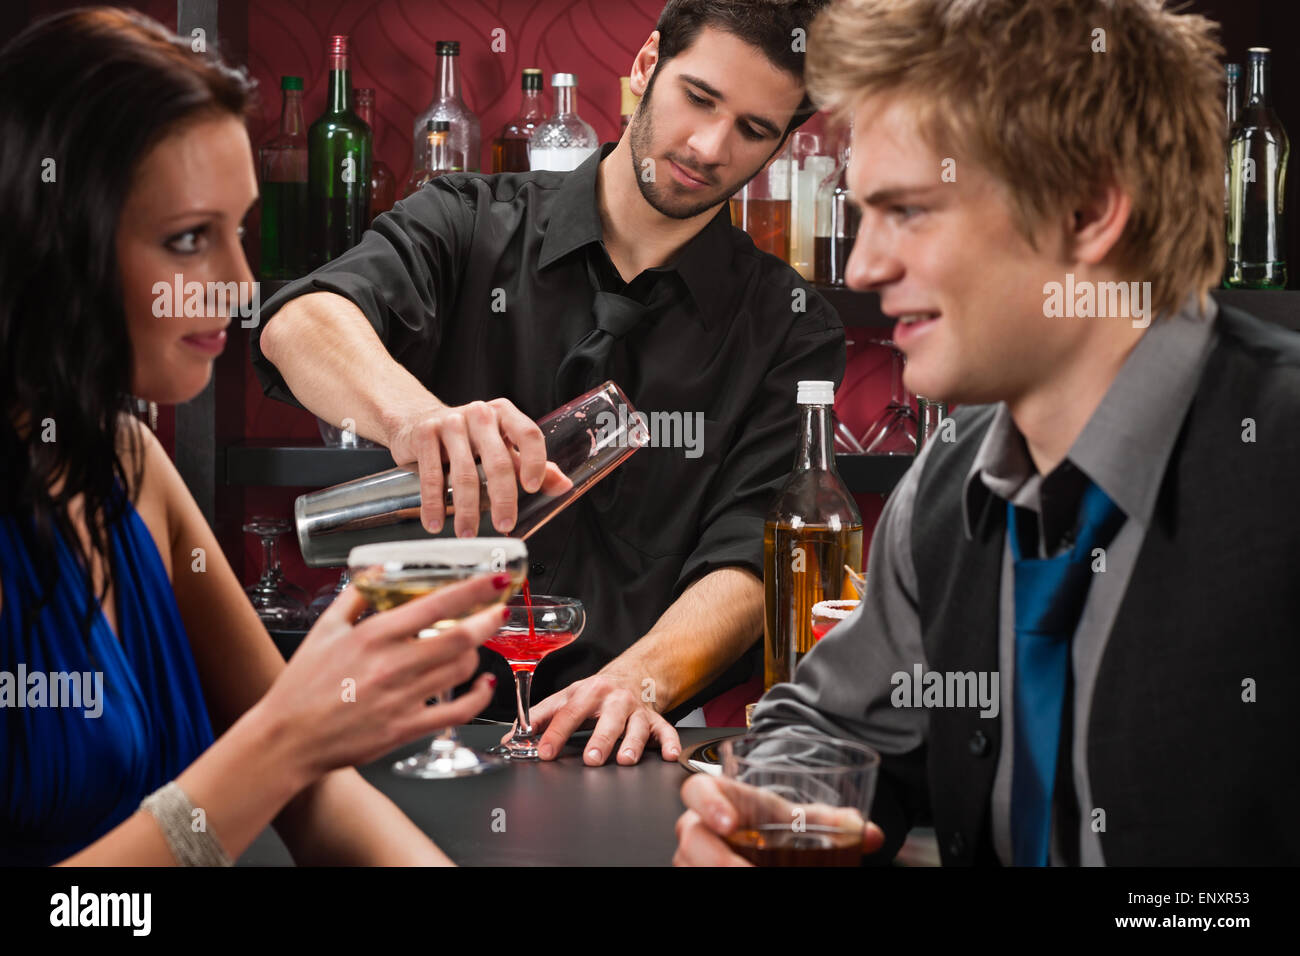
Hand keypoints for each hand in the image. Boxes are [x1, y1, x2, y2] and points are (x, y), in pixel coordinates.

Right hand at [257, 571, 512, 780]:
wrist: (288, 739)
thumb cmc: (303, 685)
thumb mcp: (325, 629)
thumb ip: (356, 595)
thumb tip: (379, 569)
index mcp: (374, 635)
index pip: (438, 605)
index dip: (476, 590)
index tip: (496, 580)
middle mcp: (393, 665)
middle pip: (461, 638)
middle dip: (489, 620)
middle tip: (499, 610)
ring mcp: (403, 699)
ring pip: (461, 670)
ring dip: (476, 653)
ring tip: (473, 645)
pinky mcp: (407, 728)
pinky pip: (458, 711)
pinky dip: (480, 696)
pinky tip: (482, 684)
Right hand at [386, 398, 571, 537]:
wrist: (416, 419)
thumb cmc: (467, 437)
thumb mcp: (500, 446)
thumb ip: (528, 464)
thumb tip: (563, 486)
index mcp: (505, 414)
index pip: (528, 434)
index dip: (534, 461)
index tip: (533, 488)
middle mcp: (480, 414)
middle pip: (498, 460)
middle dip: (503, 498)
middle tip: (504, 524)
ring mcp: (450, 422)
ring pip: (465, 473)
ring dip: (466, 509)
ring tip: (467, 533)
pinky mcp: (425, 434)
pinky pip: (432, 474)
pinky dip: (433, 503)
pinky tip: (435, 522)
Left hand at [514, 673, 681, 764]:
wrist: (633, 674)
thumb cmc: (594, 692)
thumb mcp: (566, 698)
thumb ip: (539, 718)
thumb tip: (511, 739)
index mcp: (587, 692)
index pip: (568, 712)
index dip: (555, 732)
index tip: (544, 751)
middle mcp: (613, 699)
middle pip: (606, 719)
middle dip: (599, 739)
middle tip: (590, 758)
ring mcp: (636, 709)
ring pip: (637, 726)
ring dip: (632, 743)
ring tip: (626, 759)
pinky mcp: (655, 719)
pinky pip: (665, 730)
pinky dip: (669, 742)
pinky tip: (668, 754)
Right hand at [673, 774, 885, 865]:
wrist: (756, 834)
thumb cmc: (767, 820)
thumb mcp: (796, 817)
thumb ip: (832, 822)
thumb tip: (871, 834)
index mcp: (719, 797)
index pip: (698, 790)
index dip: (709, 804)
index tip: (731, 823)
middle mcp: (698, 826)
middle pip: (692, 840)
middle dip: (718, 861)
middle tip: (751, 873)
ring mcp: (692, 857)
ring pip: (690, 867)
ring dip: (719, 875)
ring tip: (756, 878)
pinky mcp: (694, 874)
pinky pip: (696, 880)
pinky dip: (718, 884)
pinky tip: (750, 884)